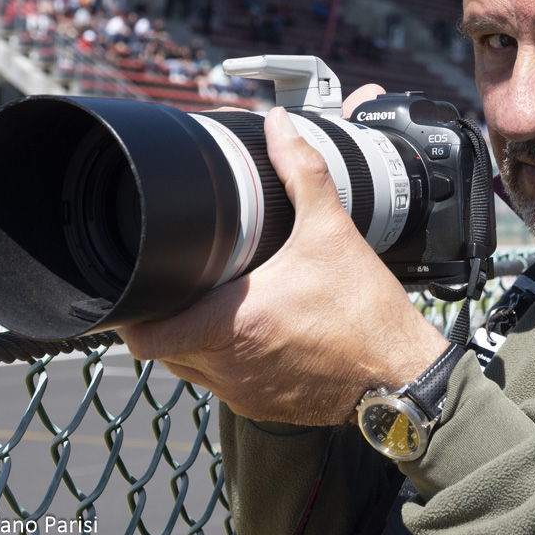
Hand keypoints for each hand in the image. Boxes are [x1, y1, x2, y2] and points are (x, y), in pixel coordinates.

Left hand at [119, 86, 449, 424]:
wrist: (402, 376)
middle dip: (166, 316)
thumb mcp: (333, 232)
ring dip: (192, 341)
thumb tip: (280, 127)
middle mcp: (229, 366)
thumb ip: (302, 171)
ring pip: (189, 369)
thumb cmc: (367, 314)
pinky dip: (226, 361)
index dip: (132, 312)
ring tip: (217, 305)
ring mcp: (243, 393)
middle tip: (185, 283)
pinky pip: (224, 385)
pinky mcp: (262, 407)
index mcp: (232, 323)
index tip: (145, 284)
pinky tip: (255, 334)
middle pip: (162, 349)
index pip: (144, 335)